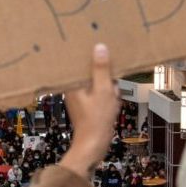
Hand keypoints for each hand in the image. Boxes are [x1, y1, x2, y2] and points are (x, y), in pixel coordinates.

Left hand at [60, 44, 119, 178]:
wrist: (94, 145)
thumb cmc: (97, 118)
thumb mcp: (103, 91)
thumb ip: (101, 70)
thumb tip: (99, 47)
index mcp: (71, 84)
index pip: (76, 62)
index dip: (85, 53)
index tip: (92, 41)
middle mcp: (72, 89)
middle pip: (88, 71)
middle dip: (102, 73)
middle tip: (111, 70)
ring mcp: (79, 97)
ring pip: (96, 82)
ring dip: (108, 86)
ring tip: (112, 94)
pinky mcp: (86, 105)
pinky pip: (99, 93)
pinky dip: (107, 95)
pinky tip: (114, 101)